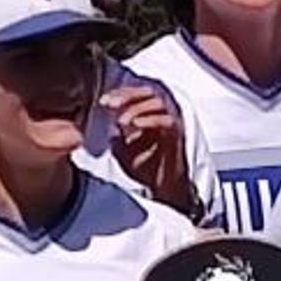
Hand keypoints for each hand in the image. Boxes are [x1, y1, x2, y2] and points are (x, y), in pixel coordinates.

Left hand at [104, 79, 195, 211]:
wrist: (162, 187)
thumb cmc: (145, 167)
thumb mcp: (121, 151)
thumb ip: (114, 136)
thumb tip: (107, 127)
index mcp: (147, 114)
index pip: (135, 95)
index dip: (119, 95)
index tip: (103, 101)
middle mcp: (161, 114)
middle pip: (147, 93)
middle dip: (127, 96)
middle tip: (111, 104)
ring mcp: (170, 122)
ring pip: (157, 103)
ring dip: (137, 108)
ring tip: (122, 120)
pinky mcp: (177, 134)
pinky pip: (167, 121)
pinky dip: (151, 120)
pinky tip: (137, 125)